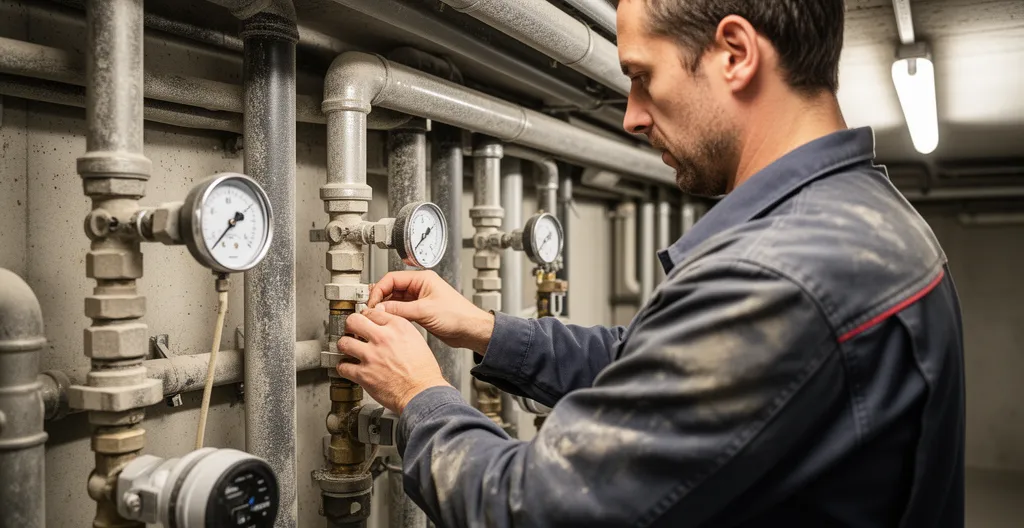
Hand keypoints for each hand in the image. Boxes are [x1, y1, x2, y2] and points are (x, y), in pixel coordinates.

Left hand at [336, 309, 449, 412]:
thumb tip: (385, 326)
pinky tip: (349, 367)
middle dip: (350, 326)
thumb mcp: (416, 339)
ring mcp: (371, 356)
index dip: (366, 317)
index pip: (372, 312)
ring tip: (349, 350)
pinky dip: (344, 367)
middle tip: (351, 332)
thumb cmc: (423, 371)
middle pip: (353, 321)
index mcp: (398, 327)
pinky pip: (342, 366)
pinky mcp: (363, 374)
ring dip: (345, 346)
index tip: (364, 322)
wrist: (422, 393)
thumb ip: (398, 330)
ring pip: (343, 342)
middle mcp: (383, 338)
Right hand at [367, 270, 494, 353]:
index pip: (392, 278)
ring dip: (386, 307)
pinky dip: (393, 315)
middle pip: (392, 288)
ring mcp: (420, 299)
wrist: (470, 330)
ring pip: (395, 300)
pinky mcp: (421, 311)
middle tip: (371, 310)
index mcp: (422, 278)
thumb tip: (379, 308)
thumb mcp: (424, 311)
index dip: (379, 290)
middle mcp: (420, 286)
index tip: (371, 303)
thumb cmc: (458, 316)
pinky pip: (401, 310)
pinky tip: (388, 321)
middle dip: (380, 299)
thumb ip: (400, 309)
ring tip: (377, 317)